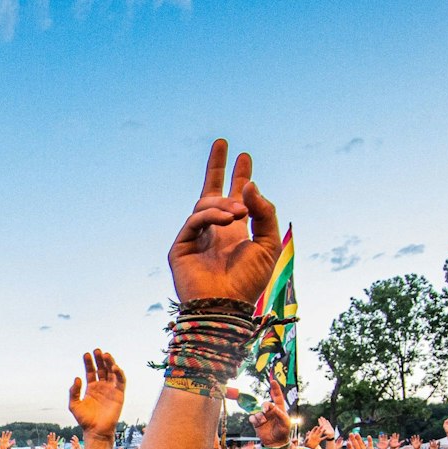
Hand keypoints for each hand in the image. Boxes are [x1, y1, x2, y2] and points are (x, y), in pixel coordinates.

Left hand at [69, 349, 126, 439]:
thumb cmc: (85, 420)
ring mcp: (111, 389)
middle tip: (97, 350)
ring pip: (112, 372)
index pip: (91, 371)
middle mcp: (102, 386)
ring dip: (110, 362)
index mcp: (91, 387)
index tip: (86, 354)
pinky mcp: (119, 394)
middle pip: (102, 368)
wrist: (96, 431)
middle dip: (100, 359)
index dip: (89, 362)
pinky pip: (121, 381)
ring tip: (106, 355)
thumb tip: (77, 378)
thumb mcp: (74, 405)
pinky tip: (114, 367)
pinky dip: (119, 373)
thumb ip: (73, 392)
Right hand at [169, 139, 281, 302]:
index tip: (245, 156)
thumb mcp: (267, 243)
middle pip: (210, 192)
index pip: (235, 199)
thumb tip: (249, 186)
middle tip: (223, 143)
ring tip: (240, 212)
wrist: (227, 306)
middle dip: (217, 167)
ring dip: (224, 204)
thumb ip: (264, 212)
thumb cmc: (249, 282)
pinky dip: (211, 216)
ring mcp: (194, 239)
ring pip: (205, 206)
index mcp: (233, 233)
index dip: (238, 177)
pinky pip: (194, 220)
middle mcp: (213, 233)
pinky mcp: (180, 248)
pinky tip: (228, 219)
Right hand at [250, 379, 290, 445]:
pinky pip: (252, 417)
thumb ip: (279, 413)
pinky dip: (254, 420)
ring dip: (260, 416)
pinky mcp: (257, 422)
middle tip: (265, 411)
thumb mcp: (285, 423)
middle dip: (265, 406)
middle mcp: (270, 411)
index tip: (273, 381)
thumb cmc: (283, 432)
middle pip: (265, 404)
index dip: (275, 388)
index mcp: (279, 409)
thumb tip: (272, 407)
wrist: (276, 443)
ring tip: (263, 422)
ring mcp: (263, 416)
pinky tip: (258, 424)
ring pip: (258, 411)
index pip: (277, 397)